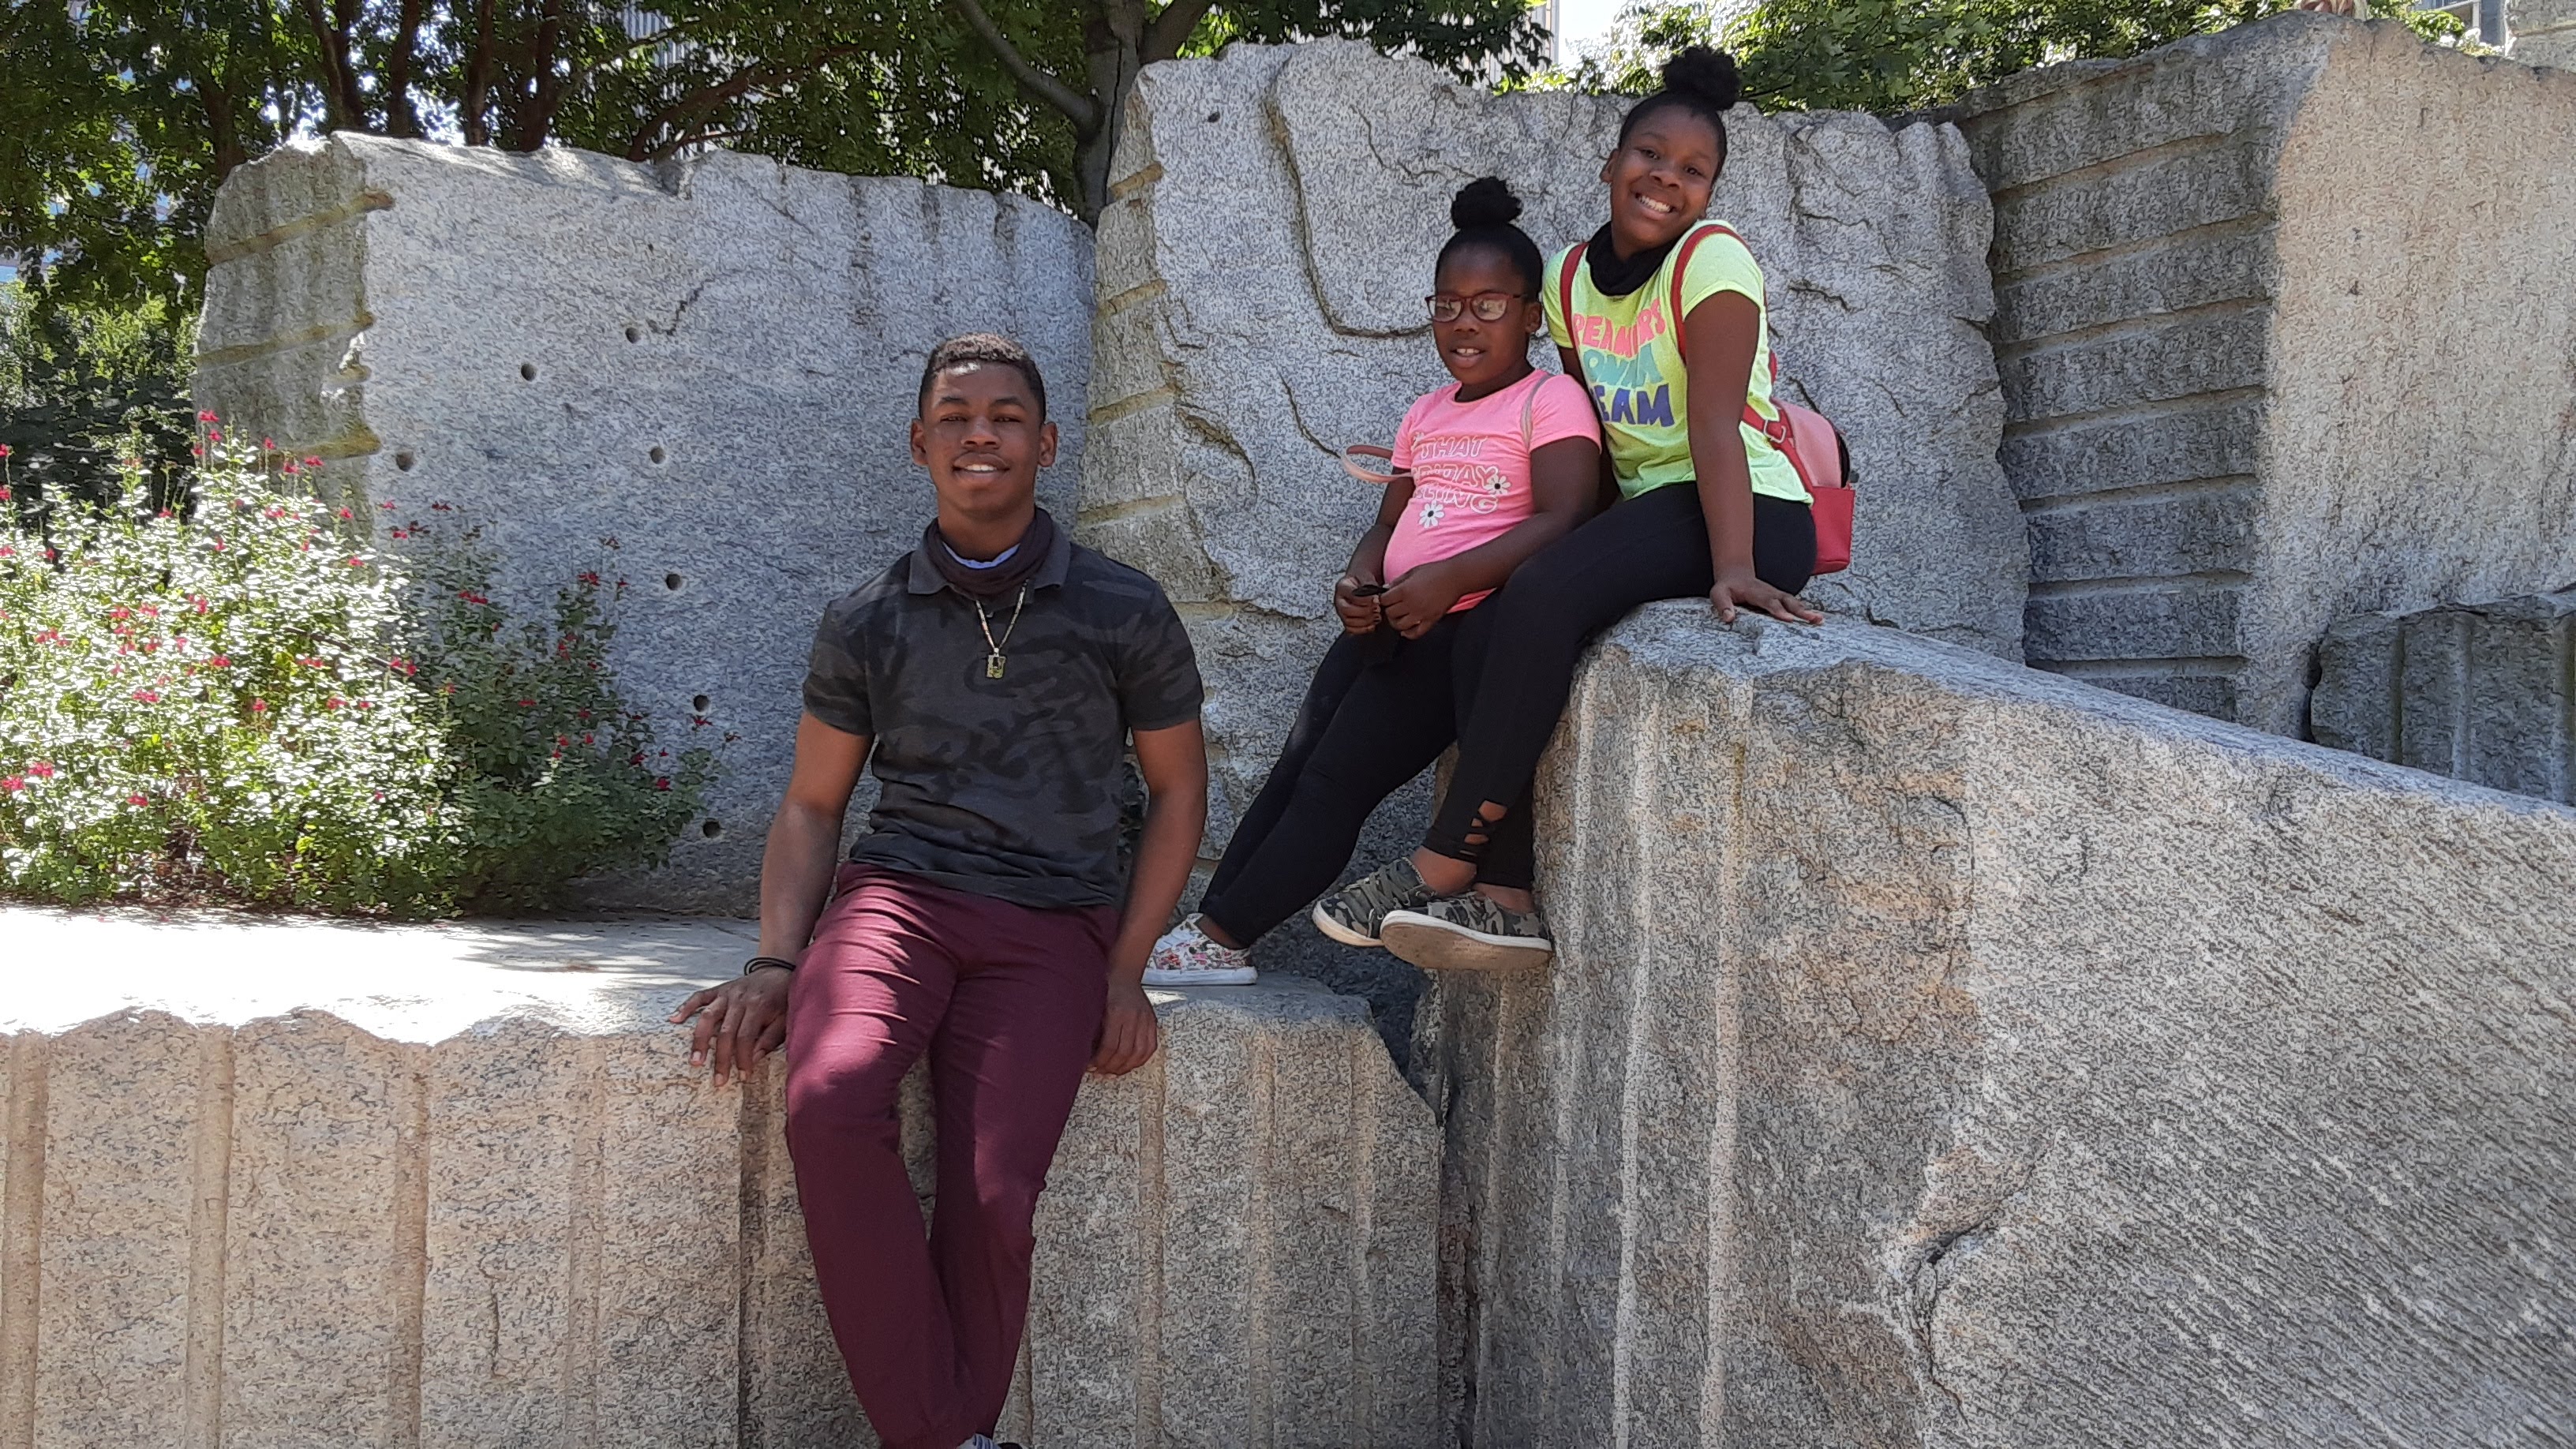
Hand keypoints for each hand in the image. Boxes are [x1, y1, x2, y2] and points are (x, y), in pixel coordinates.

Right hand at [669, 966, 792, 1085]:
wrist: (778, 970)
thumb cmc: (782, 999)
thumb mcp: (786, 1018)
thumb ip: (771, 1038)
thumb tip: (753, 1059)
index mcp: (758, 1006)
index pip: (746, 1037)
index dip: (743, 1058)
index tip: (743, 1076)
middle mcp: (739, 999)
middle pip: (725, 1031)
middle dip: (721, 1058)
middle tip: (718, 1080)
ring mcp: (727, 993)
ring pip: (708, 1016)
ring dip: (699, 1039)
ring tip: (695, 1060)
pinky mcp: (719, 989)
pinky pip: (699, 996)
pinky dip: (685, 1007)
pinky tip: (674, 1019)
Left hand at [1092, 981, 1160, 1075]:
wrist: (1124, 974)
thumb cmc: (1106, 989)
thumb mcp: (1095, 1006)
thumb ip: (1093, 1028)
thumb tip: (1085, 1052)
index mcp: (1116, 1012)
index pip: (1109, 1045)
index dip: (1099, 1060)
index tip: (1090, 1066)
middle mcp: (1133, 1017)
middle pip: (1124, 1052)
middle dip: (1110, 1067)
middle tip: (1100, 1072)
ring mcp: (1145, 1019)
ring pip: (1139, 1053)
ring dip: (1126, 1067)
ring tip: (1113, 1071)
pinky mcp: (1152, 1022)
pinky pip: (1150, 1047)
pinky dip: (1141, 1060)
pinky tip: (1130, 1064)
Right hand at [1333, 574, 1382, 634]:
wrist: (1361, 583)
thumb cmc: (1364, 580)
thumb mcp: (1366, 576)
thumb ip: (1369, 584)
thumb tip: (1376, 595)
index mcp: (1342, 586)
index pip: (1351, 595)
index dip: (1365, 600)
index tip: (1377, 599)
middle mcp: (1339, 600)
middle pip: (1347, 610)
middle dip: (1365, 611)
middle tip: (1377, 609)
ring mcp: (1341, 612)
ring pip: (1349, 621)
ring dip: (1365, 621)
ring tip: (1377, 617)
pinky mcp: (1346, 621)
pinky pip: (1351, 630)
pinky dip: (1363, 629)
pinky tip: (1372, 625)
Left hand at [1379, 564, 1463, 638]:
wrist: (1455, 577)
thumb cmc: (1435, 571)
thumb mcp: (1413, 571)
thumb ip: (1398, 581)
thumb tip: (1386, 589)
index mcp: (1404, 590)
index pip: (1384, 600)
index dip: (1383, 599)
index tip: (1386, 599)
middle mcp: (1411, 603)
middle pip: (1390, 613)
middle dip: (1389, 610)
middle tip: (1393, 607)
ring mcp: (1421, 614)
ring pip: (1400, 626)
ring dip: (1397, 622)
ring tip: (1399, 617)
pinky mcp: (1431, 620)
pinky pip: (1416, 633)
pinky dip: (1409, 634)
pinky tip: (1406, 631)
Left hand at [1710, 566, 1821, 626]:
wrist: (1735, 573)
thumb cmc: (1727, 586)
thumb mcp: (1718, 594)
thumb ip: (1723, 605)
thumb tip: (1729, 619)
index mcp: (1756, 592)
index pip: (1769, 602)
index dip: (1779, 610)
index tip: (1789, 619)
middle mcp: (1770, 592)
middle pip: (1787, 601)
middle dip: (1801, 611)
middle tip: (1814, 619)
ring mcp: (1777, 594)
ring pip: (1794, 602)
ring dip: (1807, 611)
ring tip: (1820, 620)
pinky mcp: (1780, 598)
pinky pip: (1794, 604)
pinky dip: (1805, 611)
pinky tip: (1815, 620)